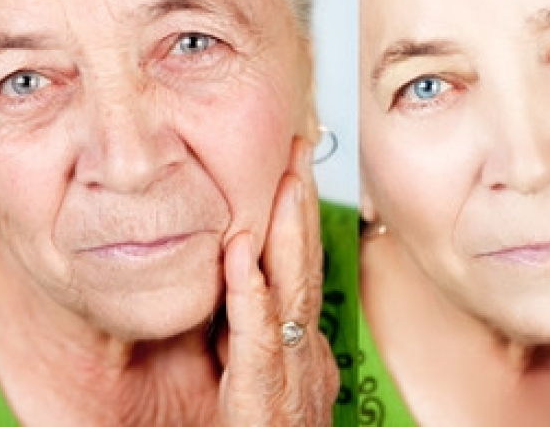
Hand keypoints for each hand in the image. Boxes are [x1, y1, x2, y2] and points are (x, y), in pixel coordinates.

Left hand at [215, 138, 339, 425]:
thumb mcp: (270, 385)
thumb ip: (262, 342)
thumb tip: (249, 295)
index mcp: (307, 352)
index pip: (304, 274)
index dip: (301, 223)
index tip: (295, 174)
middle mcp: (308, 355)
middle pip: (305, 269)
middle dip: (301, 207)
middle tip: (299, 151)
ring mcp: (291, 375)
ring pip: (291, 292)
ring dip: (285, 233)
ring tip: (283, 181)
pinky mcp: (262, 398)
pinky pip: (256, 337)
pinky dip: (249, 291)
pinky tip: (242, 252)